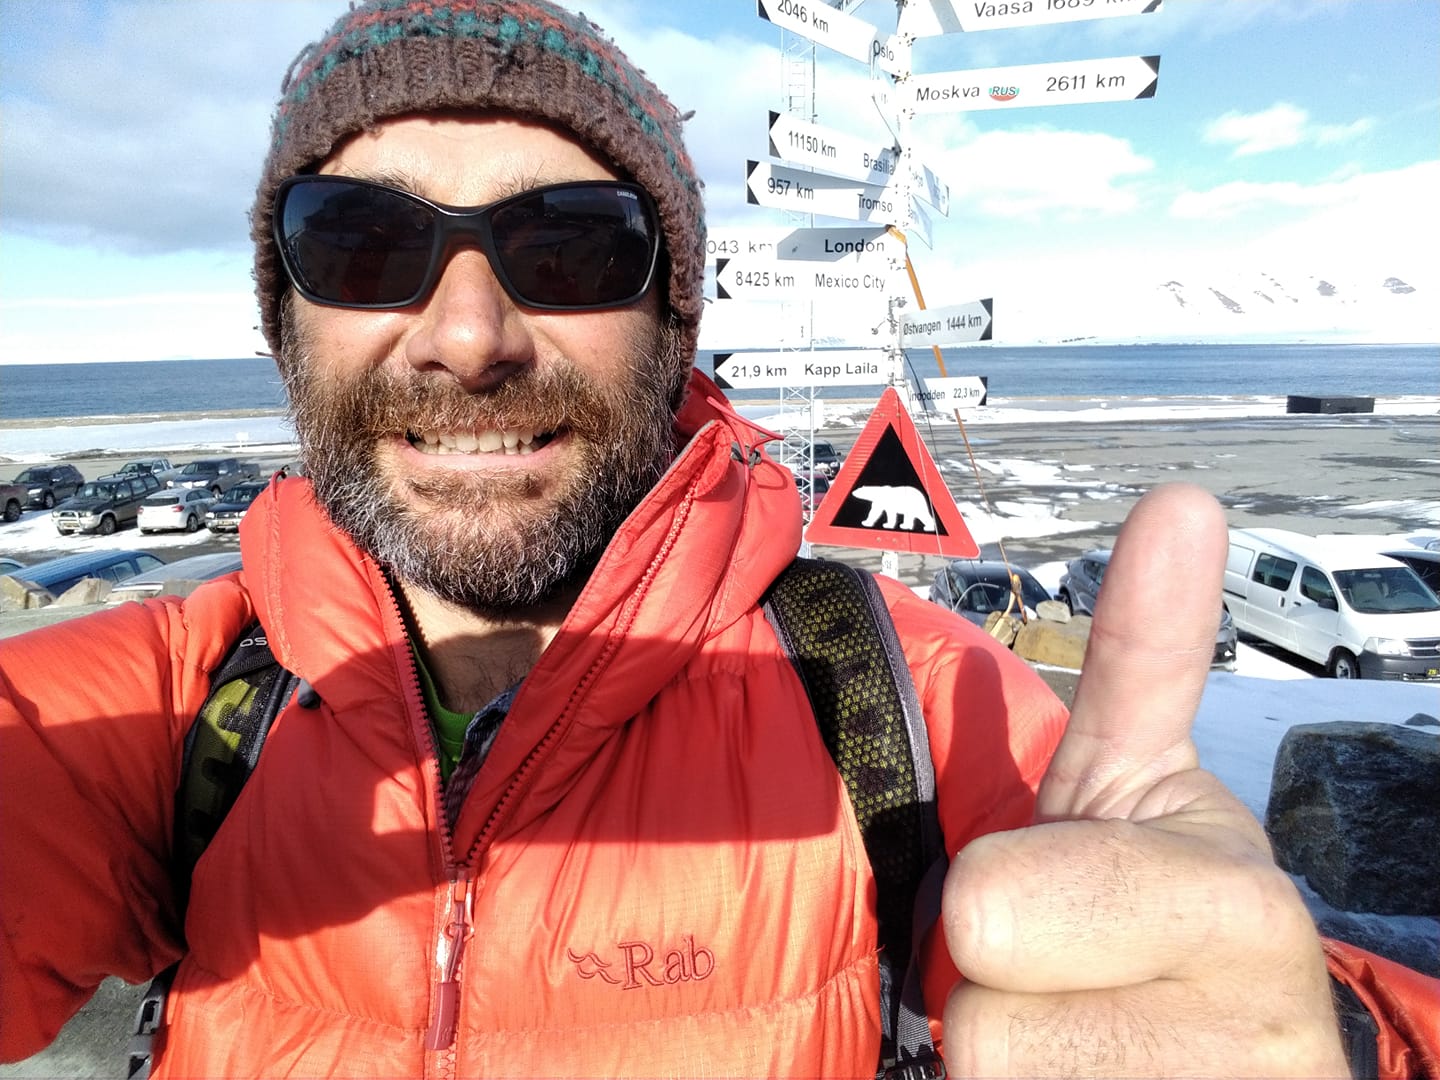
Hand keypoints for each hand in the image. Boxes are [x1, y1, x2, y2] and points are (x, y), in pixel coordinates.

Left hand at [941, 484, 1347, 1076]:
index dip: (990, 905)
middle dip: (994, 987)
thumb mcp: (1143, 786)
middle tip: (1063, 978)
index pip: (987, 911)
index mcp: (1235, 908)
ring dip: (1007, 1061)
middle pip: (978, 1020)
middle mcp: (1257, 1042)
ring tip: (1084, 1042)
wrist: (1221, 1063)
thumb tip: (1183, 500)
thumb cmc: (1156, 916)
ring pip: (984, 1079)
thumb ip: (1147, 656)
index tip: (1046, 906)